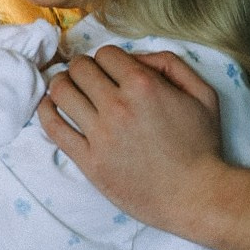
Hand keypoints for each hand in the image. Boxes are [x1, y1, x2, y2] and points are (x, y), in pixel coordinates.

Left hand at [37, 47, 225, 237]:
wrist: (195, 195)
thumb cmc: (202, 146)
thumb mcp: (203, 94)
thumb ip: (171, 65)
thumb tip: (136, 57)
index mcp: (144, 86)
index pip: (105, 54)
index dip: (107, 58)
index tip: (110, 70)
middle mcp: (118, 106)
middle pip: (79, 68)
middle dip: (82, 68)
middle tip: (87, 78)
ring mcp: (100, 135)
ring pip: (61, 92)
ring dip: (62, 84)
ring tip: (68, 89)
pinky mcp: (89, 161)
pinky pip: (53, 128)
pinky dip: (46, 111)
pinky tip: (51, 108)